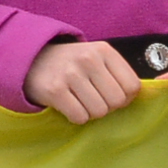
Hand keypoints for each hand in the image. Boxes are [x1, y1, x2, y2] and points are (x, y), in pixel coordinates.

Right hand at [24, 41, 140, 123]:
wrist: (31, 59)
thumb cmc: (71, 63)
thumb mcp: (96, 58)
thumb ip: (117, 73)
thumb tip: (135, 98)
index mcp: (104, 50)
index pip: (133, 86)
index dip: (126, 97)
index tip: (111, 94)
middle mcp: (88, 59)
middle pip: (117, 101)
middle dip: (108, 106)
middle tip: (93, 99)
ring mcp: (70, 74)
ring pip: (99, 111)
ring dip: (91, 112)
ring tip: (80, 100)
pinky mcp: (55, 90)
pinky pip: (79, 117)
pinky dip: (76, 116)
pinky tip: (69, 105)